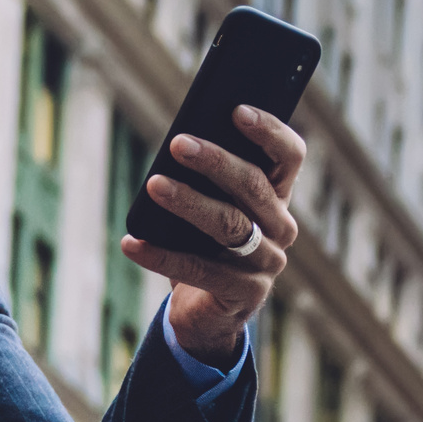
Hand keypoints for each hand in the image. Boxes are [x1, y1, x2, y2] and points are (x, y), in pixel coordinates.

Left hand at [119, 106, 305, 365]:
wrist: (206, 311)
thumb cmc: (204, 243)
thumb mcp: (211, 205)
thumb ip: (207, 179)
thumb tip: (179, 143)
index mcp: (277, 196)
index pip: (290, 156)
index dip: (269, 132)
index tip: (237, 110)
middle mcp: (281, 228)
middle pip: (253, 187)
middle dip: (215, 162)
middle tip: (179, 144)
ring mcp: (266, 264)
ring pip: (231, 226)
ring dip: (189, 202)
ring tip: (154, 185)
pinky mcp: (243, 295)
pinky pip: (201, 270)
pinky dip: (161, 256)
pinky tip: (133, 242)